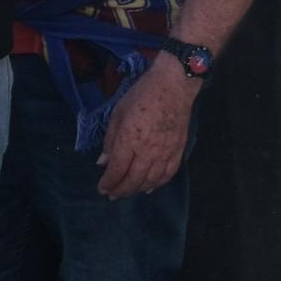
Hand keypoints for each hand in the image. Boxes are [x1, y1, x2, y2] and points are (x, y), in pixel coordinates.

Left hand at [97, 58, 196, 197]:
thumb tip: (103, 162)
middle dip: (121, 190)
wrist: (174, 85)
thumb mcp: (118, 113)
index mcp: (129, 139)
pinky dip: (158, 184)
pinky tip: (150, 187)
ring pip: (151, 180)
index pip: (117, 170)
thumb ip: (110, 140)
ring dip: (137, 190)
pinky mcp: (178, 149)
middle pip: (133, 179)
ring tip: (128, 192)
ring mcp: (165, 151)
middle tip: (113, 195)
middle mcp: (147, 150)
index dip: (108, 182)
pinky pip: (168, 173)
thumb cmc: (142, 95)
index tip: (102, 188)